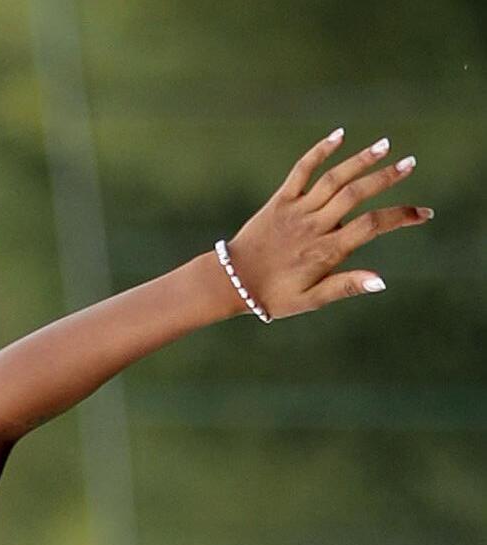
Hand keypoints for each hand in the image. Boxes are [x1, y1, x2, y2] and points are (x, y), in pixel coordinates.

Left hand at [226, 127, 432, 320]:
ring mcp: (297, 210)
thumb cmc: (274, 296)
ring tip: (386, 145)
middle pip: (356, 195)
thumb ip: (346, 286)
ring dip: (361, 160)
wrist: (232, 283)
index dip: (400, 217)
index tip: (422, 214)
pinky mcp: (280, 199)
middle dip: (386, 178)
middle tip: (410, 163)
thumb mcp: (311, 299)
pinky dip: (320, 150)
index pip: (371, 227)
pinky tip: (340, 135)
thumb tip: (382, 281)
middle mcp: (314, 227)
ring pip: (334, 179)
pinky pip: (302, 170)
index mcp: (326, 252)